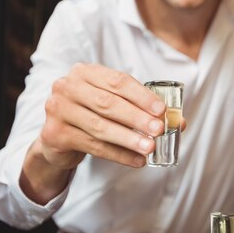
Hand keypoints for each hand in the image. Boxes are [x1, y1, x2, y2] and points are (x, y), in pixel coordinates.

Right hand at [39, 63, 173, 169]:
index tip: (162, 110)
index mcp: (85, 72)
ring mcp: (57, 110)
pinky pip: (93, 146)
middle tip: (159, 130)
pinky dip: (118, 155)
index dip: (141, 96)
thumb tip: (179, 121)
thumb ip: (143, 109)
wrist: (59, 136)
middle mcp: (67, 86)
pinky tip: (137, 160)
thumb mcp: (114, 104)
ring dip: (129, 139)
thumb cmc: (93, 114)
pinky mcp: (54, 134)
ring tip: (150, 148)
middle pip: (108, 104)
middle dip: (136, 118)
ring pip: (100, 127)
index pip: (117, 81)